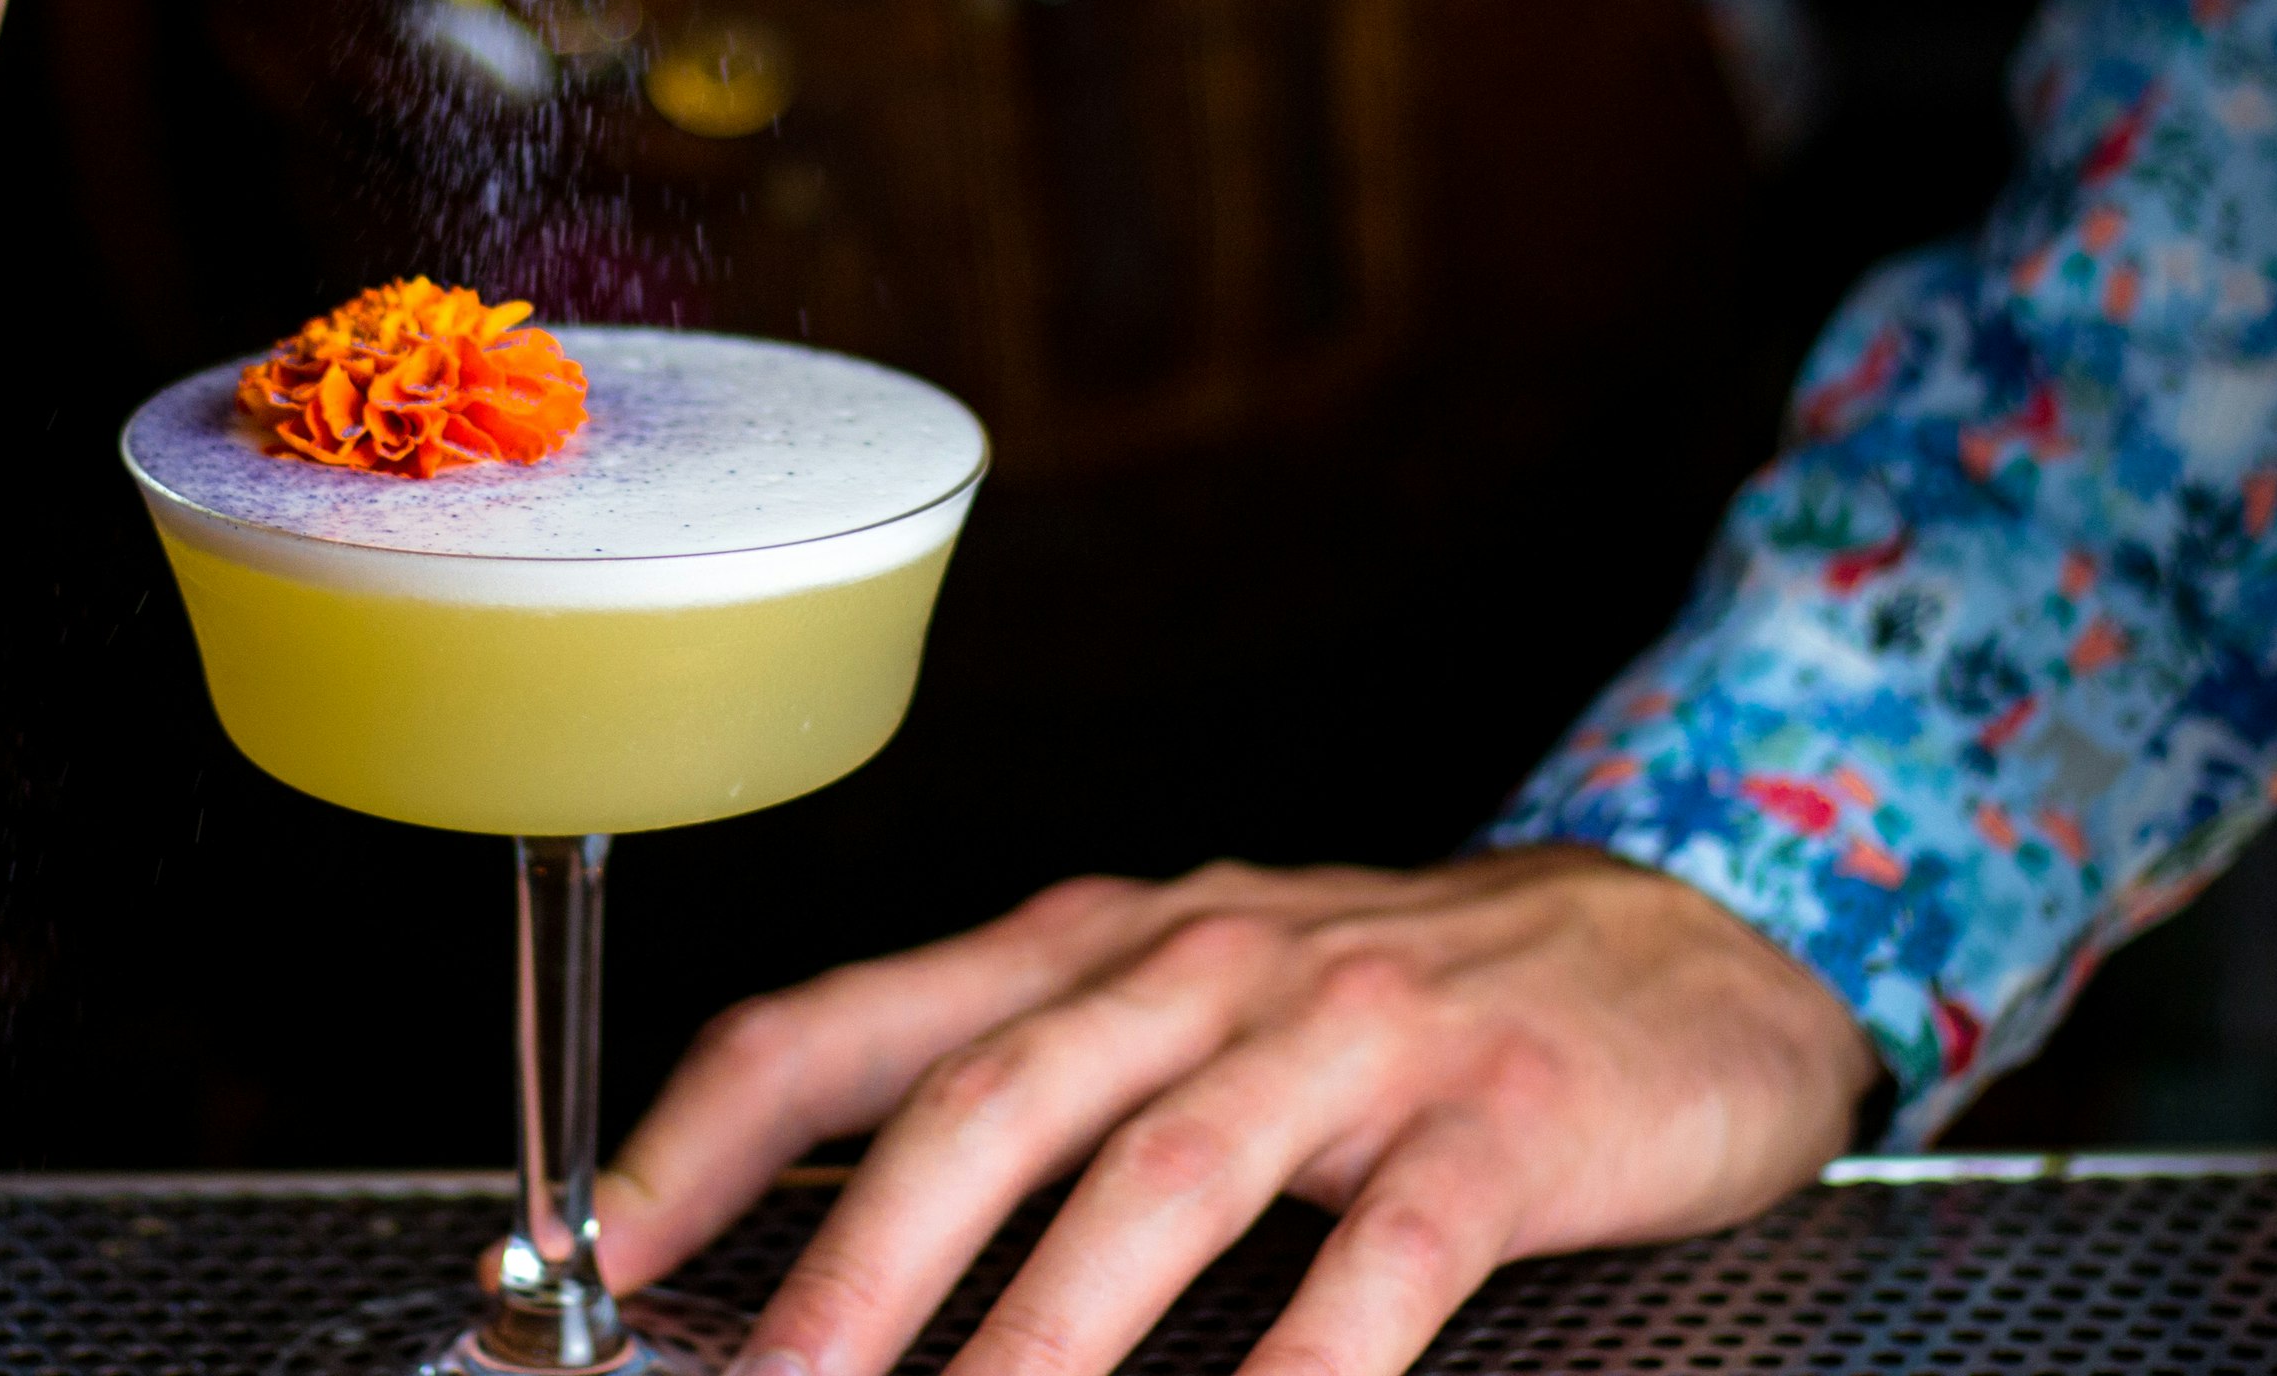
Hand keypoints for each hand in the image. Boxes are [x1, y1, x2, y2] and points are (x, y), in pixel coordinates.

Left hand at [600, 847, 1879, 1375]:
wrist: (1677, 941)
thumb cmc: (1382, 1003)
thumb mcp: (1176, 1011)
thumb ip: (1014, 1098)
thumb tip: (821, 1258)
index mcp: (1085, 948)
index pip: (850, 1021)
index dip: (707, 1132)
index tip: (598, 1249)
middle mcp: (1192, 966)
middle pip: (985, 1108)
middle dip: (853, 1269)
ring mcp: (1346, 1037)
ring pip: (1157, 1181)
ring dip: (1038, 1336)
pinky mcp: (1495, 1117)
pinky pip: (1386, 1255)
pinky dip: (1308, 1357)